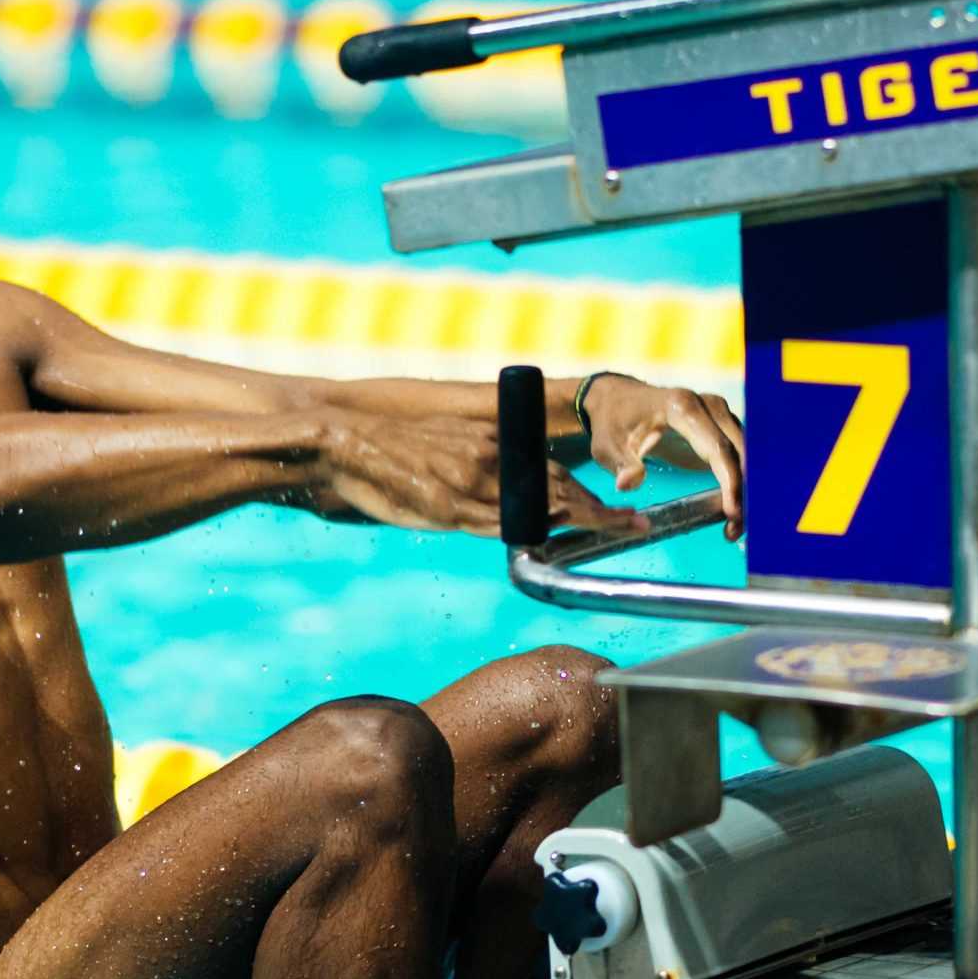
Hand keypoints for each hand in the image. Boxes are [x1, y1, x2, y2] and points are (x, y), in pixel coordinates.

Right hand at [310, 414, 645, 538]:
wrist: (344, 442)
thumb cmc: (389, 453)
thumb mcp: (443, 454)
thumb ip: (476, 474)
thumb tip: (504, 505)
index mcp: (486, 445)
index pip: (548, 472)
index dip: (584, 494)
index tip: (614, 508)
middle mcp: (485, 460)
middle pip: (553, 488)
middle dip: (596, 509)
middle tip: (633, 523)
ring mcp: (467, 483)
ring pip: (532, 505)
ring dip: (576, 519)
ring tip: (614, 528)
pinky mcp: (445, 505)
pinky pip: (493, 522)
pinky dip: (526, 530)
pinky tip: (552, 536)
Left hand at [581, 376, 747, 541]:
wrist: (617, 400)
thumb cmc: (613, 424)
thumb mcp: (608, 446)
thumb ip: (621, 465)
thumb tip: (627, 484)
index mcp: (682, 407)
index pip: (717, 447)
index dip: (730, 480)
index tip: (732, 512)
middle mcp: (708, 406)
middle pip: (739, 451)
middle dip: (743, 492)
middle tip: (735, 530)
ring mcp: (719, 414)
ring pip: (745, 454)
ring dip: (745, 491)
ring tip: (733, 527)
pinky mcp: (721, 426)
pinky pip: (739, 455)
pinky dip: (740, 482)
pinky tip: (733, 510)